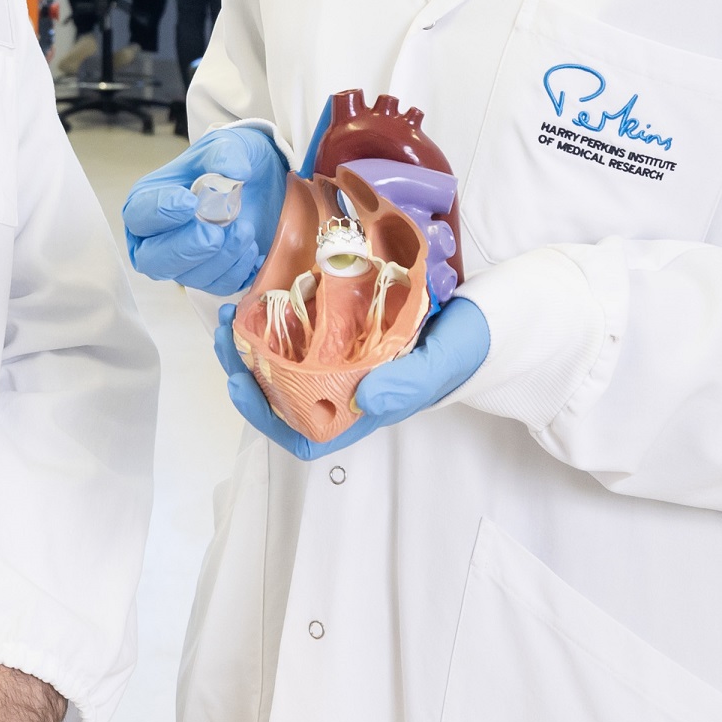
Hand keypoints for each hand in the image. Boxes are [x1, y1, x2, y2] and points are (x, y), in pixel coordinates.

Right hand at [123, 126, 289, 292]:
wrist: (261, 183)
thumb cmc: (230, 163)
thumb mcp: (229, 145)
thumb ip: (226, 153)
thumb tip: (233, 173)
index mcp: (147, 202)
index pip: (140, 214)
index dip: (161, 212)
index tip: (189, 202)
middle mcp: (155, 238)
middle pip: (153, 259)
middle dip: (186, 248)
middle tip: (215, 233)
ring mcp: (181, 262)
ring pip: (188, 276)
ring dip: (221, 257)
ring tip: (246, 229)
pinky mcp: (208, 277)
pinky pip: (218, 286)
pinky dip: (237, 269)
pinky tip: (250, 247)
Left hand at [209, 294, 491, 459]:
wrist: (494, 312)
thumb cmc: (469, 347)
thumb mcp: (442, 364)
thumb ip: (407, 384)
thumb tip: (362, 401)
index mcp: (365, 407)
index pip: (305, 433)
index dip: (266, 417)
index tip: (240, 382)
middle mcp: (348, 385)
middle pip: (283, 393)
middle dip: (245, 367)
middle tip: (227, 330)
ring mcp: (346, 354)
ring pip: (287, 357)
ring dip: (254, 336)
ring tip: (236, 307)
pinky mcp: (350, 322)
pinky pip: (304, 324)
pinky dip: (280, 310)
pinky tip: (267, 288)